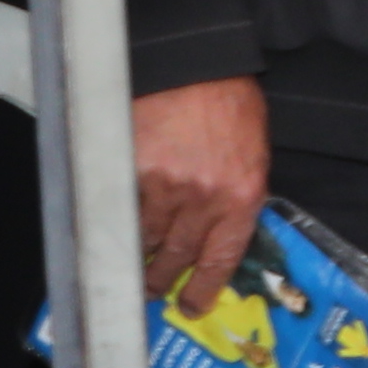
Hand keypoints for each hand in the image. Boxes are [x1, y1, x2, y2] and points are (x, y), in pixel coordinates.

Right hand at [129, 74, 268, 307]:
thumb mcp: (254, 154)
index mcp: (241, 196)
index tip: (193, 304)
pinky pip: (119, 208)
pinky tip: (113, 226)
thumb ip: (237, 196)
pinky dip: (115, 220)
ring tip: (130, 264)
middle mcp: (202, 198)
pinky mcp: (128, 170)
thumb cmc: (228, 102)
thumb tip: (220, 233)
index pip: (221, 259)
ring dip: (136, 255)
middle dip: (162, 279)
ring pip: (143, 237)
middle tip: (153, 291)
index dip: (204, 288)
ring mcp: (162, 185)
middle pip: (176, 256)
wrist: (195, 63)